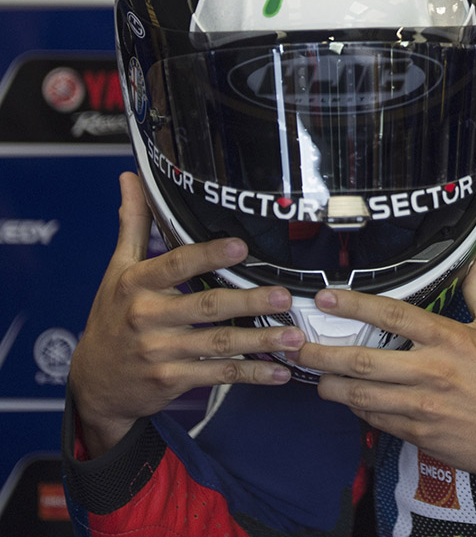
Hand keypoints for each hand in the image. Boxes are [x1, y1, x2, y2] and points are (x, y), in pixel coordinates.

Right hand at [68, 172, 303, 457]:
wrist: (94, 384)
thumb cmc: (112, 318)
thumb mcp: (116, 271)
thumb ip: (132, 225)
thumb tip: (131, 177)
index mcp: (137, 285)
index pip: (176, 265)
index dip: (208, 256)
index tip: (241, 246)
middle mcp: (148, 318)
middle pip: (207, 306)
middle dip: (249, 301)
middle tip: (285, 296)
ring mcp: (160, 352)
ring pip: (218, 344)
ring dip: (260, 340)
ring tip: (294, 337)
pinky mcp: (172, 380)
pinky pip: (217, 375)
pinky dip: (251, 374)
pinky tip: (279, 372)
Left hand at [295, 248, 475, 488]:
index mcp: (449, 340)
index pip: (393, 316)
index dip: (355, 306)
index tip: (326, 298)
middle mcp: (431, 372)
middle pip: (363, 361)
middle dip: (322, 354)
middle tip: (294, 346)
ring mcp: (422, 406)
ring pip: (361, 395)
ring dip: (331, 386)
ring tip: (313, 377)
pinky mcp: (419, 433)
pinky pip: (377, 420)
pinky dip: (359, 409)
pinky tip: (350, 400)